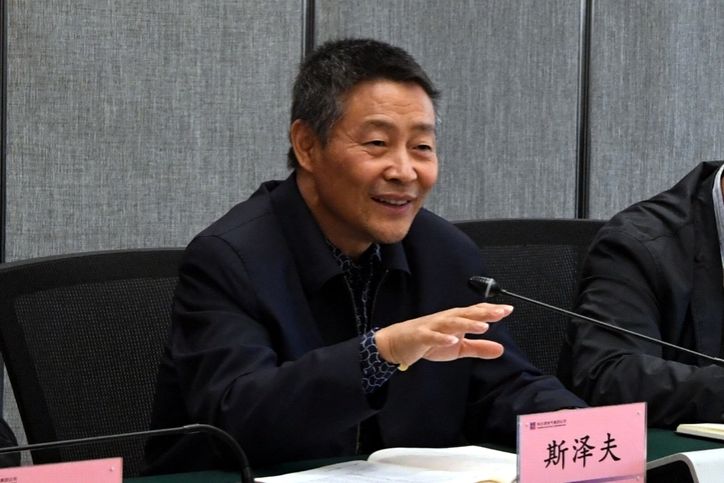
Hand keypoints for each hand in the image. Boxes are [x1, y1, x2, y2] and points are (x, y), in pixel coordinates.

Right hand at [374, 303, 512, 368]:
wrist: (398, 343)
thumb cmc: (428, 342)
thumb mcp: (458, 347)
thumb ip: (478, 348)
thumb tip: (500, 349)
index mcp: (456, 320)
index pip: (476, 312)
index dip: (492, 310)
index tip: (508, 310)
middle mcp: (446, 319)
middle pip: (467, 313)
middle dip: (484, 312)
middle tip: (501, 313)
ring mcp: (433, 326)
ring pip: (452, 322)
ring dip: (468, 324)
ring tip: (484, 327)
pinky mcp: (421, 336)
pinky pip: (432, 336)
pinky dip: (442, 338)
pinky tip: (453, 340)